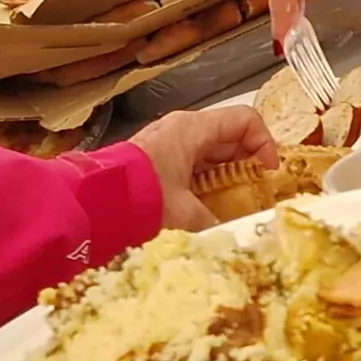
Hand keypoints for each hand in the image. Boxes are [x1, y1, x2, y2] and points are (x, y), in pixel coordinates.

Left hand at [128, 104, 279, 232]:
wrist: (91, 202)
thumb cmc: (139, 196)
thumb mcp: (185, 213)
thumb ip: (215, 225)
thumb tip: (234, 240)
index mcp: (193, 129)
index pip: (245, 121)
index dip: (265, 144)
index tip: (269, 174)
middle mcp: (182, 130)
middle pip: (231, 138)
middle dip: (249, 165)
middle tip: (258, 194)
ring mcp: (168, 144)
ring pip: (212, 154)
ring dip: (228, 176)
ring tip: (236, 205)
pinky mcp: (157, 161)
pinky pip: (193, 166)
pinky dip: (207, 183)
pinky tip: (208, 208)